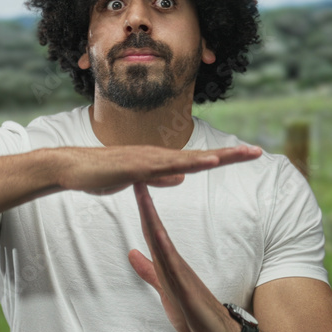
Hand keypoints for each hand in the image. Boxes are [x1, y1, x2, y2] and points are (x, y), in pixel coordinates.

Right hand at [54, 144, 260, 195]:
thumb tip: (182, 178)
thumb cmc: (101, 174)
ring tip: (241, 155)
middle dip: (231, 155)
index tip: (247, 156)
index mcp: (160, 161)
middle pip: (201, 156)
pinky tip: (207, 163)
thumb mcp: (136, 179)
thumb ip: (159, 178)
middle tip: (258, 152)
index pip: (198, 161)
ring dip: (216, 158)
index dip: (224, 158)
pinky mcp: (137, 166)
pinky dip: (189, 164)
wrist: (73, 169)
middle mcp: (159, 156)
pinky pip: (168, 166)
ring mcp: (149, 159)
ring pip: (189, 159)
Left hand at [127, 182, 240, 331]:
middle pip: (156, 228)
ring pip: (163, 242)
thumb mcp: (164, 288)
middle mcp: (174, 263)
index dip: (142, 208)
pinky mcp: (187, 289)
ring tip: (144, 196)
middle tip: (137, 175)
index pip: (152, 229)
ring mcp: (181, 274)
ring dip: (152, 219)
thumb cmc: (193, 313)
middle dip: (145, 203)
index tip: (134, 183)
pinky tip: (157, 236)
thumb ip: (149, 271)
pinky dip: (165, 250)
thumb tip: (132, 252)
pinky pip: (173, 267)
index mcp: (167, 262)